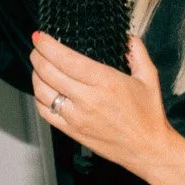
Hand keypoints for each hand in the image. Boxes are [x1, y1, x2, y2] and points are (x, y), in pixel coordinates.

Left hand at [30, 32, 176, 174]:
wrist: (147, 149)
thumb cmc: (149, 115)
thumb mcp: (149, 78)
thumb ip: (138, 52)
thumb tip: (128, 37)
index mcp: (105, 81)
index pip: (66, 59)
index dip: (47, 46)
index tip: (40, 36)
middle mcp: (88, 99)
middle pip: (49, 72)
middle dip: (37, 56)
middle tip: (37, 48)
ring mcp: (76, 117)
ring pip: (42, 92)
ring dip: (35, 75)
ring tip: (38, 66)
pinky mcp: (72, 131)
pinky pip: (45, 112)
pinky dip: (38, 98)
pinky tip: (42, 90)